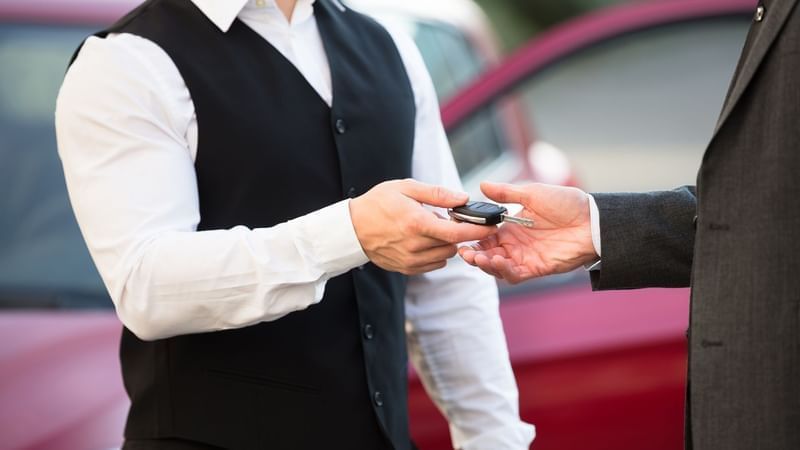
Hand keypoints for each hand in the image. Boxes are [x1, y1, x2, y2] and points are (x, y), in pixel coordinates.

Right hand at [350, 179, 496, 274]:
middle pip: (454, 245)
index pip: (457, 233)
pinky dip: (436, 253)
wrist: (351, 229)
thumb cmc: (377, 203)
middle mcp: (415, 246)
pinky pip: (434, 264)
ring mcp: (411, 260)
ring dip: (446, 243)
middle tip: (450, 219)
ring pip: (445, 255)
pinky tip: (425, 240)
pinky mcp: (406, 268)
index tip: (492, 225)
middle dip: (459, 233)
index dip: (478, 230)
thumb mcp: (406, 188)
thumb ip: (437, 194)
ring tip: (432, 228)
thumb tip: (463, 198)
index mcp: (416, 223)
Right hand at [458, 182, 597, 283]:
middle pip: (487, 254)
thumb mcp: (533, 193)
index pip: (485, 236)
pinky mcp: (537, 268)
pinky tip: (497, 262)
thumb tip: (482, 185)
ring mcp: (525, 257)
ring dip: (485, 264)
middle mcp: (515, 244)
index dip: (472, 237)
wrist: (593, 220)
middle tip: (465, 251)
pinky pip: (515, 275)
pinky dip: (503, 271)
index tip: (462, 233)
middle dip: (474, 255)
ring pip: (497, 267)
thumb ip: (506, 193)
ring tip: (478, 258)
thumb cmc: (567, 203)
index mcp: (511, 227)